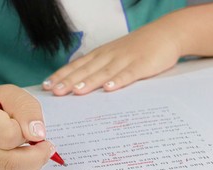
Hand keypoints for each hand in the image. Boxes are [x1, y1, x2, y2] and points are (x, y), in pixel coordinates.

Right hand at [0, 85, 53, 169]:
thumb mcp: (9, 95)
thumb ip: (27, 108)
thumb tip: (38, 135)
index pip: (7, 135)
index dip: (27, 134)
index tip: (35, 131)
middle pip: (8, 163)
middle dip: (37, 157)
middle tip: (47, 149)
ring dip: (31, 169)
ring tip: (36, 155)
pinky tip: (20, 164)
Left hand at [43, 20, 180, 94]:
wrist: (165, 33)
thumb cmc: (138, 48)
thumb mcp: (115, 55)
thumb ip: (100, 68)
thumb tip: (80, 82)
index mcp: (102, 54)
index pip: (77, 65)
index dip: (62, 75)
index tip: (47, 86)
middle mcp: (109, 56)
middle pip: (86, 69)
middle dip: (69, 80)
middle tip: (55, 92)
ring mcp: (125, 60)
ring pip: (104, 72)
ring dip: (89, 81)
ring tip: (75, 91)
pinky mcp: (142, 65)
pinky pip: (128, 74)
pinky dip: (118, 81)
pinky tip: (109, 89)